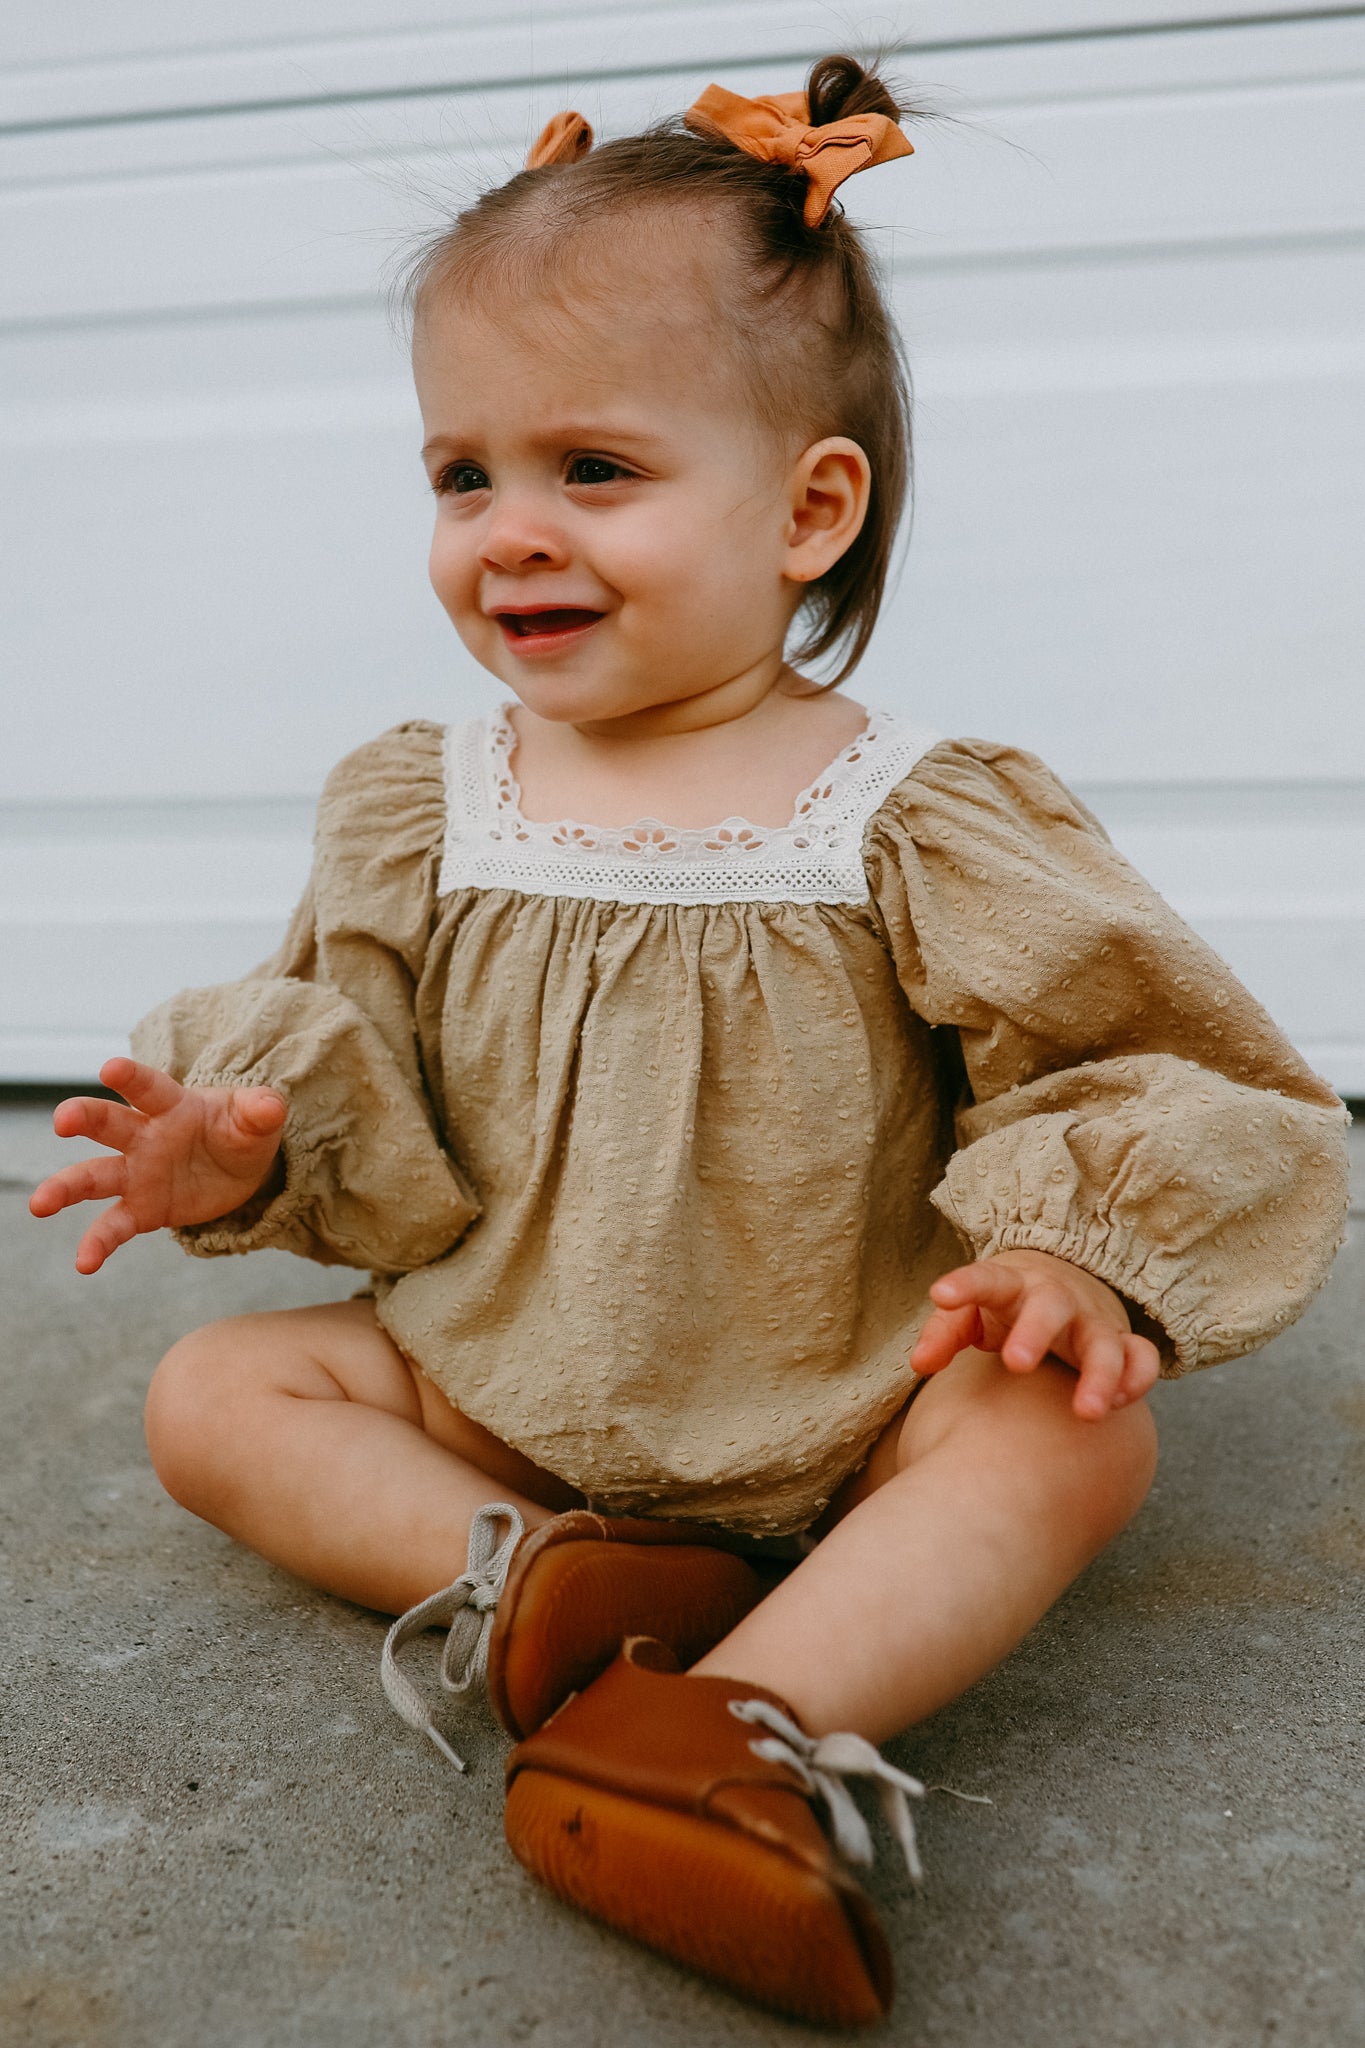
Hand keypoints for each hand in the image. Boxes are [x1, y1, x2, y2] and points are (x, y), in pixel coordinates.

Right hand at [28, 1056, 286, 1275]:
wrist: (240, 1168)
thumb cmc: (240, 1131)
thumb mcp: (258, 1119)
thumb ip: (260, 1110)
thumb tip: (268, 1107)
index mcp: (173, 1105)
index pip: (149, 1087)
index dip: (131, 1076)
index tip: (110, 1068)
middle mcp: (145, 1136)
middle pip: (108, 1123)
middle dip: (83, 1117)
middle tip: (62, 1119)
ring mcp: (138, 1174)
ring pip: (93, 1177)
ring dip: (65, 1188)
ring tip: (39, 1205)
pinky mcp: (142, 1209)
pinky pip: (114, 1225)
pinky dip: (98, 1243)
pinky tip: (84, 1263)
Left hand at [909, 1247, 1160, 1420]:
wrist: (1066, 1284)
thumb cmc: (1007, 1306)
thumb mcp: (973, 1313)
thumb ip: (945, 1333)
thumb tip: (919, 1362)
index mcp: (1012, 1286)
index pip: (986, 1279)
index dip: (965, 1285)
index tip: (941, 1294)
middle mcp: (1055, 1300)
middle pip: (1050, 1307)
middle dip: (1036, 1332)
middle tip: (1016, 1363)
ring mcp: (1092, 1321)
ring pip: (1105, 1342)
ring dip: (1099, 1374)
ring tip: (1087, 1412)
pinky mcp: (1122, 1344)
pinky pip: (1141, 1358)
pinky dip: (1136, 1379)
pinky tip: (1119, 1404)